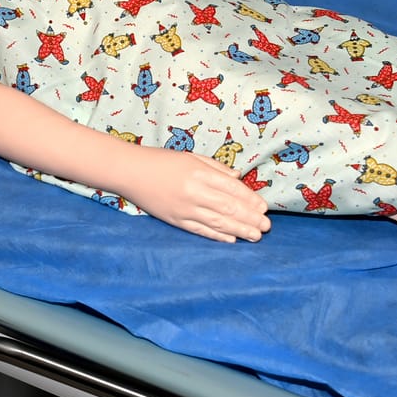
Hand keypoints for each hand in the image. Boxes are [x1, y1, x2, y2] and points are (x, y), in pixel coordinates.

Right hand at [119, 151, 271, 242]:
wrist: (130, 172)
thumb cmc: (161, 161)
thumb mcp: (190, 157)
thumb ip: (215, 167)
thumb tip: (237, 177)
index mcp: (199, 173)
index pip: (231, 189)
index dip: (250, 200)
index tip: (263, 208)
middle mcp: (194, 192)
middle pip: (228, 208)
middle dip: (250, 218)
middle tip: (266, 227)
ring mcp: (184, 208)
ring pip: (217, 222)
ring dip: (239, 230)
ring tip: (255, 236)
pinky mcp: (175, 219)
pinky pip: (199, 230)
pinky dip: (217, 235)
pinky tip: (231, 239)